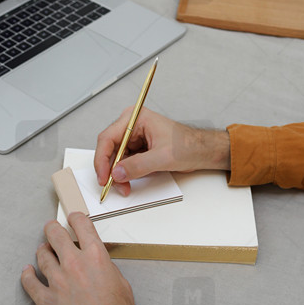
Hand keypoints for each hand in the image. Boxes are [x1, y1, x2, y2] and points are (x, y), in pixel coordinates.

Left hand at [21, 212, 147, 304]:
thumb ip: (104, 267)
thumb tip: (95, 263)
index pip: (81, 225)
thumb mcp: (120, 282)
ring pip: (42, 256)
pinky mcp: (47, 301)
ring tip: (43, 251)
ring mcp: (58, 282)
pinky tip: (27, 272)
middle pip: (55, 235)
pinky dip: (27, 275)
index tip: (72, 219)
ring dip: (43, 252)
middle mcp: (74, 264)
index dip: (75, 218)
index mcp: (96, 256)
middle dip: (52, 230)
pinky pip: (30, 283)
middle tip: (50, 230)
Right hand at [94, 107, 230, 195]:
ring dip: (117, 174)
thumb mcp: (162, 157)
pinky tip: (128, 182)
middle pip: (109, 148)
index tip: (104, 177)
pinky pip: (124, 162)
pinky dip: (124, 174)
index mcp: (135, 118)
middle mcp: (131, 125)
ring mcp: (134, 137)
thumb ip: (138, 166)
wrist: (201, 151)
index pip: (108, 138)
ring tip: (124, 186)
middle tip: (111, 185)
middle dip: (110, 169)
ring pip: (115, 157)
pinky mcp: (137, 148)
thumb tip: (117, 173)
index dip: (102, 159)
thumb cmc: (188, 145)